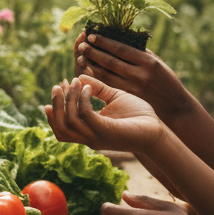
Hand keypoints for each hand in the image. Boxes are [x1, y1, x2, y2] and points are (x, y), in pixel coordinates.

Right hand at [46, 75, 163, 153]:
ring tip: (73, 82)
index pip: (60, 129)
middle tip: (59, 84)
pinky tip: (88, 88)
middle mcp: (89, 138)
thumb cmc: (139, 116)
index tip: (58, 87)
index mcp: (88, 132)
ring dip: (68, 100)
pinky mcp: (107, 131)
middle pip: (60, 128)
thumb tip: (80, 76)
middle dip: (56, 104)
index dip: (55, 109)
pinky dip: (83, 100)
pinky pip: (86, 115)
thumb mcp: (114, 98)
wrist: (158, 130)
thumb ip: (98, 89)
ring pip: (69, 121)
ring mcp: (97, 136)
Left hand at [76, 32, 192, 122]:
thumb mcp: (157, 62)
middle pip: (111, 62)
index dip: (104, 42)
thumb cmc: (165, 80)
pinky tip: (87, 72)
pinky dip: (96, 79)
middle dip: (94, 52)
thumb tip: (118, 38)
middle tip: (81, 45)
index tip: (91, 36)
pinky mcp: (128, 98)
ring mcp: (133, 88)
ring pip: (107, 75)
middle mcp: (140, 75)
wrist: (175, 107)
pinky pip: (108, 86)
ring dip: (91, 66)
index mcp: (148, 62)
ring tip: (81, 57)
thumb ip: (139, 52)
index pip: (121, 49)